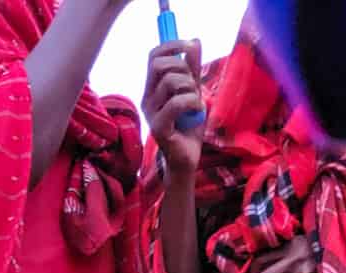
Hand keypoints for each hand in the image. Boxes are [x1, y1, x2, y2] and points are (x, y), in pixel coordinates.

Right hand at [143, 39, 204, 178]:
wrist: (187, 158)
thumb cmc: (189, 126)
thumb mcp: (193, 91)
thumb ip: (193, 69)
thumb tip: (195, 41)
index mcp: (152, 88)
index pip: (154, 56)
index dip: (172, 45)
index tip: (190, 46)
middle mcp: (147, 98)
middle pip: (159, 64)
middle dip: (183, 68)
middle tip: (194, 85)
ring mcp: (150, 113)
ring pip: (170, 82)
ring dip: (190, 87)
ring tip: (196, 101)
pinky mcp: (158, 127)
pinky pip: (176, 102)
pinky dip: (193, 102)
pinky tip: (198, 111)